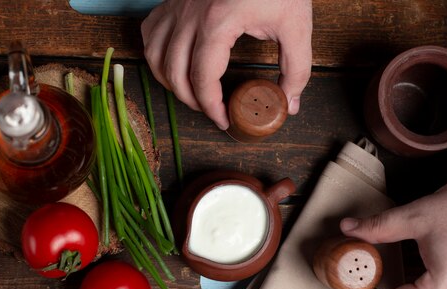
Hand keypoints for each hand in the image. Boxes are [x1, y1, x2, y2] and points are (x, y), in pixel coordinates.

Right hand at [141, 0, 312, 129]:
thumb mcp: (296, 26)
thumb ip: (296, 70)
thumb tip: (289, 104)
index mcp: (218, 23)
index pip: (202, 79)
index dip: (212, 107)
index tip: (224, 119)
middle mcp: (190, 15)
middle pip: (174, 73)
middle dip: (192, 101)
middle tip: (212, 111)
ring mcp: (178, 6)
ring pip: (155, 55)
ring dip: (169, 81)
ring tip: (191, 93)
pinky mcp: (174, 0)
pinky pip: (151, 32)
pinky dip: (157, 53)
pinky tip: (174, 62)